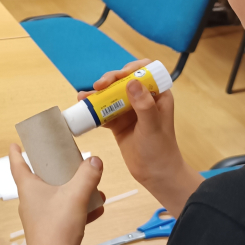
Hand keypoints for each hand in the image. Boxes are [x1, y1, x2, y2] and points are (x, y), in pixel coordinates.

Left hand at [9, 144, 104, 244]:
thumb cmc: (57, 225)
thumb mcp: (76, 195)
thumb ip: (88, 175)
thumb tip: (95, 160)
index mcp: (28, 188)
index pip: (17, 165)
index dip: (16, 153)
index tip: (15, 144)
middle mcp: (30, 201)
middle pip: (40, 180)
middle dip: (56, 171)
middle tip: (66, 163)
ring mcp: (39, 218)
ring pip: (56, 198)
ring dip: (73, 192)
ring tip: (94, 190)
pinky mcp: (49, 232)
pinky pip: (64, 214)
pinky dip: (78, 210)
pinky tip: (97, 210)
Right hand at [80, 59, 187, 187]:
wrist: (155, 175)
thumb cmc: (160, 150)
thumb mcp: (152, 127)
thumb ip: (144, 105)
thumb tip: (131, 82)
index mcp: (158, 95)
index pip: (145, 72)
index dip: (131, 69)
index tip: (119, 76)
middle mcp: (143, 99)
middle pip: (124, 81)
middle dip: (110, 80)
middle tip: (98, 86)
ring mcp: (129, 111)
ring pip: (112, 94)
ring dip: (98, 93)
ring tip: (84, 96)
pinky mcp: (118, 122)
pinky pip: (104, 110)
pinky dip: (94, 108)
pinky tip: (84, 106)